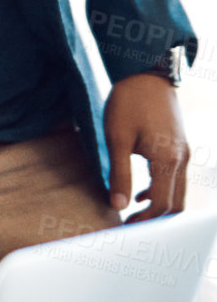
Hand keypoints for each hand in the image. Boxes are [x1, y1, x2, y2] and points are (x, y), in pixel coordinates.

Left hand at [104, 72, 188, 221]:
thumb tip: (118, 205)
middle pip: (175, 204)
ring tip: (132, 214)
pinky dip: (161, 191)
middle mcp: (182, 160)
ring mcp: (184, 153)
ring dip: (158, 206)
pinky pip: (176, 178)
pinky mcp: (180, 147)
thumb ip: (119, 173)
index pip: (161, 204)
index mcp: (168, 160)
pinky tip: (139, 193)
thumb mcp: (117, 138)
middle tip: (129, 226)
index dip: (144, 221)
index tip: (123, 228)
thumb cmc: (128, 103)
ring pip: (178, 192)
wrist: (147, 73)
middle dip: (155, 219)